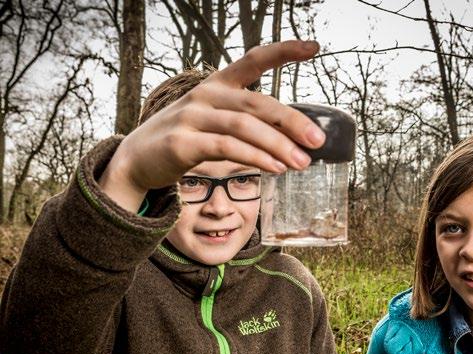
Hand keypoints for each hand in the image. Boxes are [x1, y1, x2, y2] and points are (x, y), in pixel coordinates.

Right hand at [99, 40, 323, 211]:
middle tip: (319, 140)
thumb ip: (248, 127)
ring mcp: (192, 116)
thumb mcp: (215, 125)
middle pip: (257, 103)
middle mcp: (206, 95)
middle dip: (292, 121)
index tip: (314, 48)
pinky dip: (255, 158)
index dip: (284, 52)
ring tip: (302, 162)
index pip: (253, 60)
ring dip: (278, 145)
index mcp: (216, 85)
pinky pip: (226, 148)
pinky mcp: (182, 143)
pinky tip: (275, 168)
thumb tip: (294, 143)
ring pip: (244, 127)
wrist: (136, 161)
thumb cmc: (184, 141)